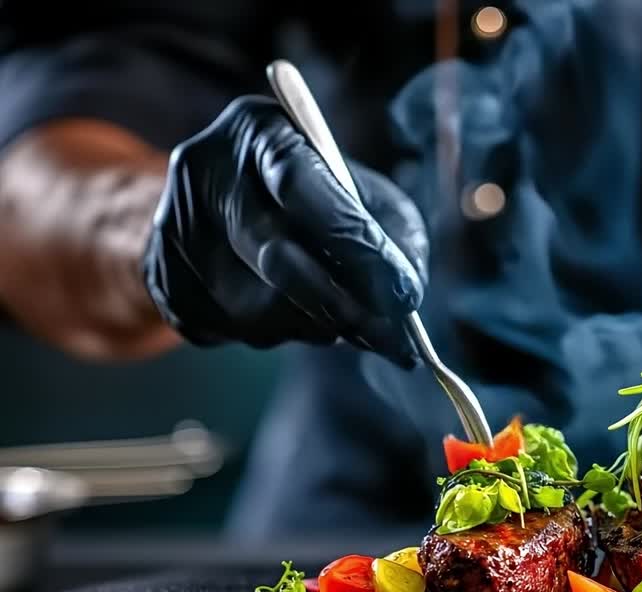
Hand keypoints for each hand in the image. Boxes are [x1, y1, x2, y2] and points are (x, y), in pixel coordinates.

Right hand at [142, 96, 428, 366]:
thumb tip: (406, 294)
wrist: (225, 204)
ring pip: (257, 308)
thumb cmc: (316, 194)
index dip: (355, 244)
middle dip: (343, 305)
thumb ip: (395, 234)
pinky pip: (234, 331)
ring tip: (348, 319)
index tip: (404, 294)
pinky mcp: (163, 281)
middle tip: (392, 337)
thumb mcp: (364, 192)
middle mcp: (203, 172)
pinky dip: (283, 334)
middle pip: (274, 257)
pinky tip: (299, 314)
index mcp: (258, 131)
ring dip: (317, 326)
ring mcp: (173, 229)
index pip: (300, 184)